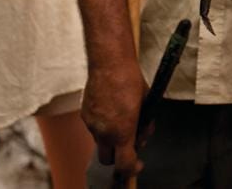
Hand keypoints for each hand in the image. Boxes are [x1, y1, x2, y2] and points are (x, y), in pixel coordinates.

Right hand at [81, 60, 146, 181]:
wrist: (110, 63)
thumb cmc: (130, 80)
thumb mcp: (146, 103)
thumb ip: (144, 124)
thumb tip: (142, 134)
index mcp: (122, 131)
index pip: (124, 164)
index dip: (132, 169)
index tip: (137, 165)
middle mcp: (104, 132)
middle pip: (108, 159)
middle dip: (118, 156)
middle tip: (128, 142)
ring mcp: (92, 125)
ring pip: (100, 142)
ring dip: (110, 137)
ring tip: (120, 115)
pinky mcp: (85, 115)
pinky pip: (93, 127)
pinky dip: (102, 124)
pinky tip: (110, 107)